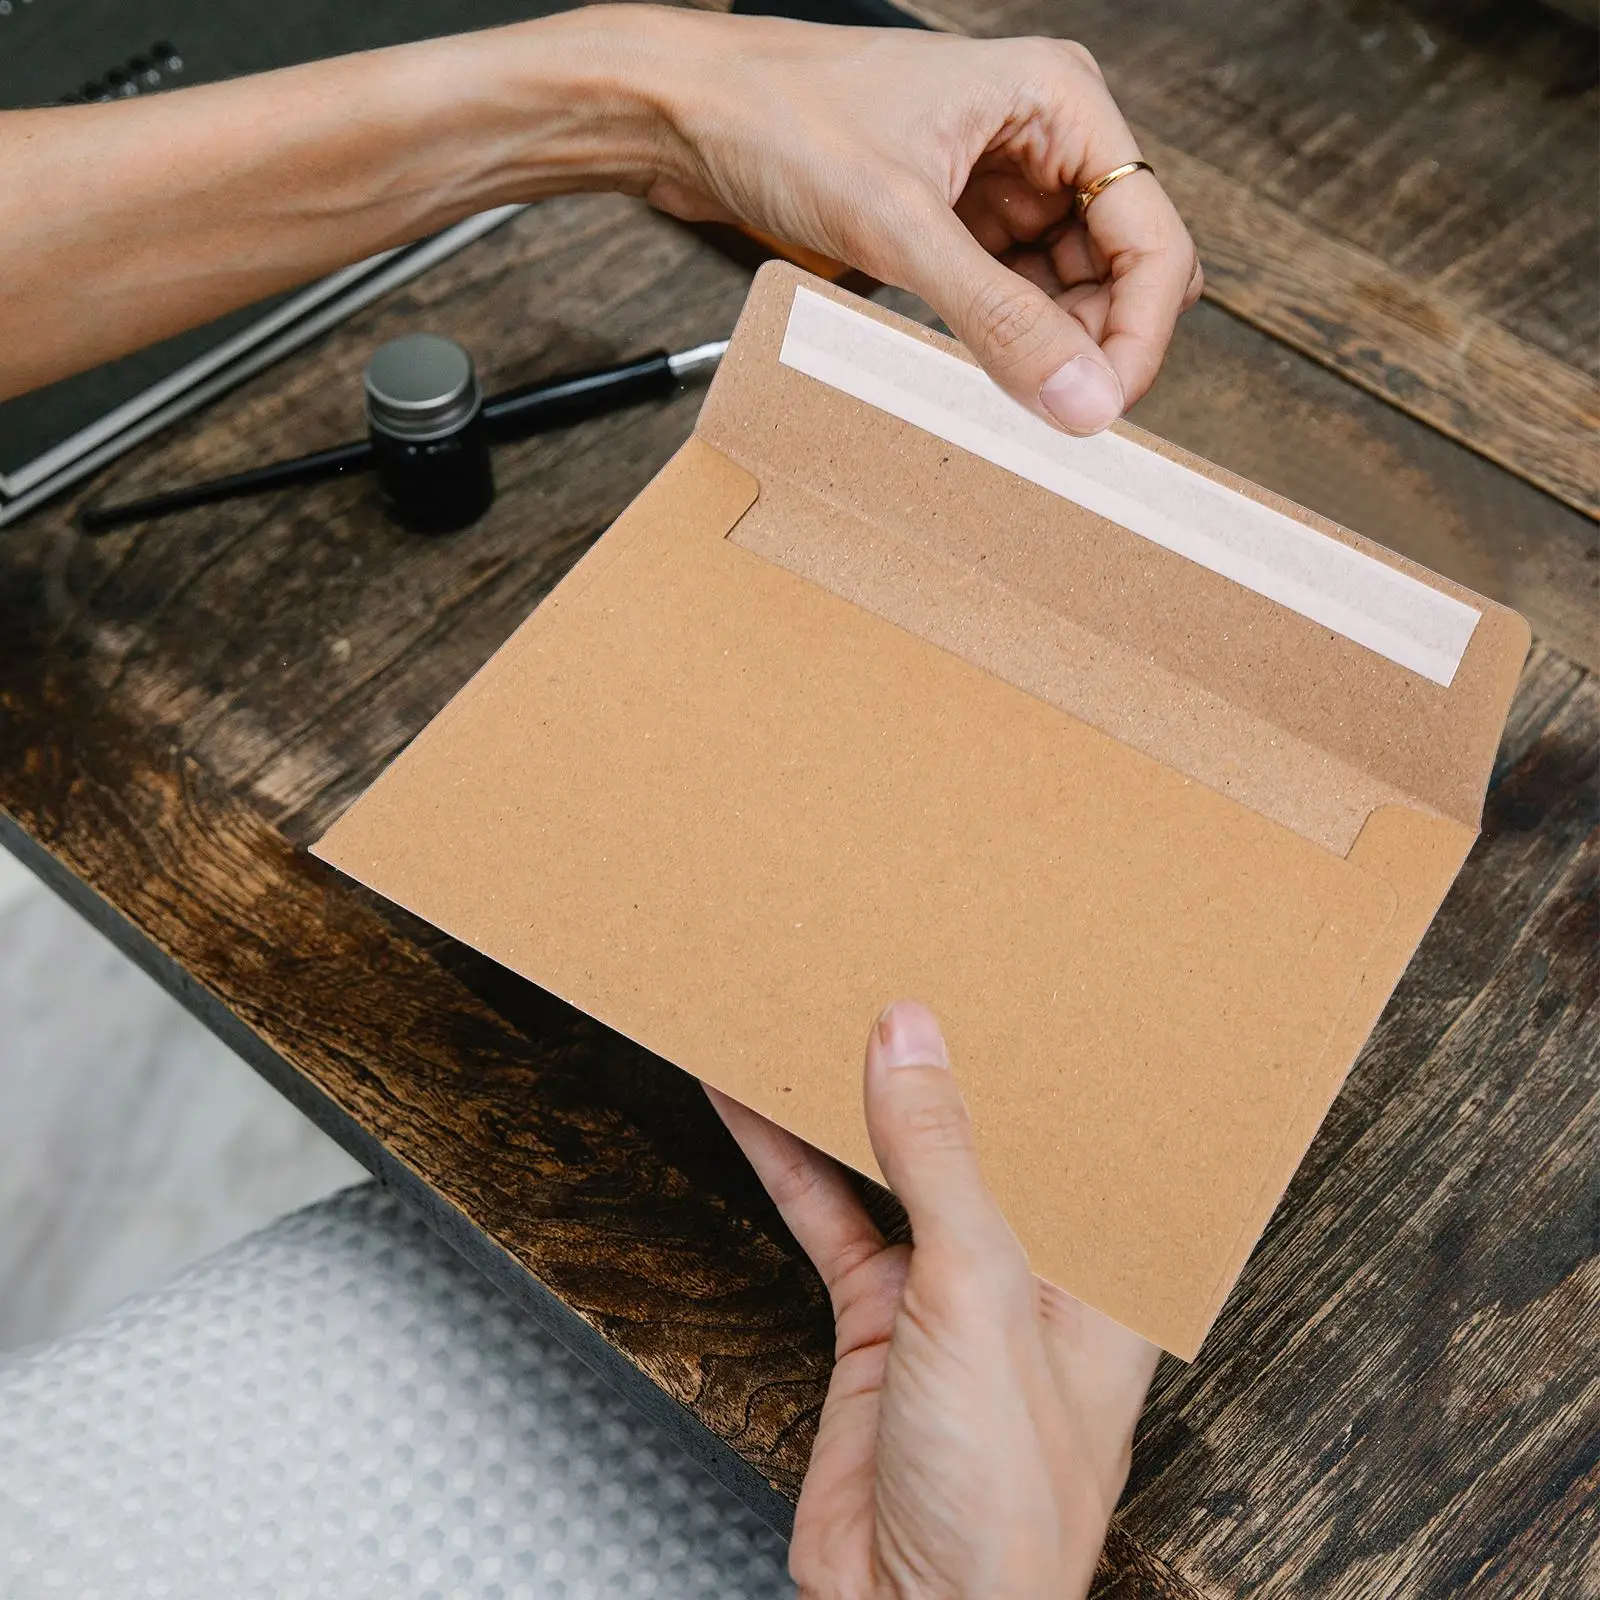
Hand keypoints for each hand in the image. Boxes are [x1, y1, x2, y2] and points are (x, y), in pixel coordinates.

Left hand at [646, 13, 1202, 432]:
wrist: (689, 115)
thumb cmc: (783, 118)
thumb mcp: (901, 227)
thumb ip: (999, 320)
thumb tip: (1081, 398)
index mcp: (1058, 101)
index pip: (1151, 235)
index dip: (1140, 331)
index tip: (1107, 406)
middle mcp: (1043, 137)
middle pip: (1120, 267)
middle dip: (1098, 343)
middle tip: (1060, 414)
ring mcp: (1001, 180)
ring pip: (1070, 289)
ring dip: (1051, 348)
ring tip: (1014, 395)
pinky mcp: (958, 219)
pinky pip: (1013, 295)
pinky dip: (1008, 339)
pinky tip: (985, 370)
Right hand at [707, 999, 1157, 1598]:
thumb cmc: (1004, 1497)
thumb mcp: (978, 1294)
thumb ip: (941, 1163)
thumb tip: (910, 1039)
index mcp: (1100, 1266)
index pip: (1078, 1133)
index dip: (1045, 1056)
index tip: (1005, 976)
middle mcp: (1031, 1271)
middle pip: (978, 1141)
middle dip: (937, 1066)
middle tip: (899, 968)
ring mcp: (947, 1295)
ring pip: (892, 1170)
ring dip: (847, 1103)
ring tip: (811, 1013)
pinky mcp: (875, 1321)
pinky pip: (827, 1218)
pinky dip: (786, 1162)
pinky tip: (752, 1106)